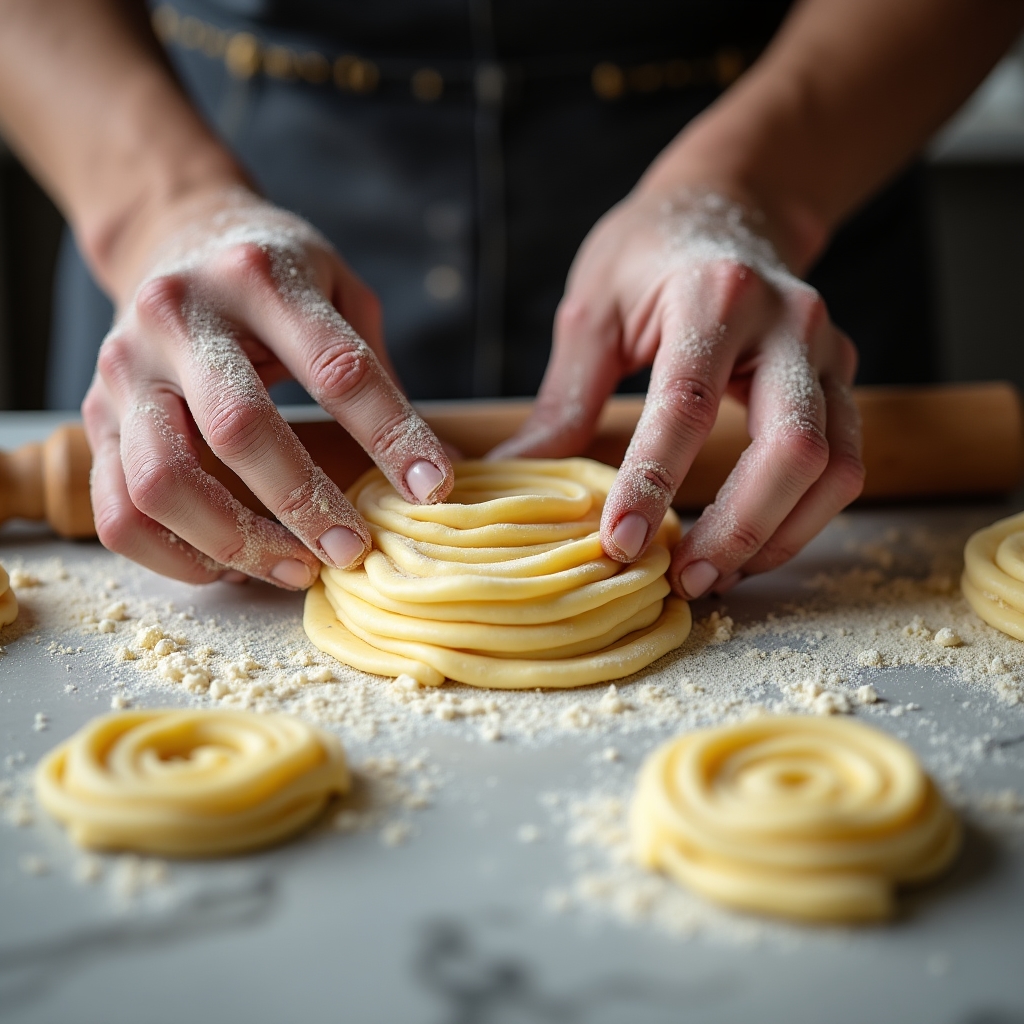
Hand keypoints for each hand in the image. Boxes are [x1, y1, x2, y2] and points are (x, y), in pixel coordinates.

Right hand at [83, 187, 452, 588]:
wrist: (170, 238)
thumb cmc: (271, 273)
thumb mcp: (337, 287)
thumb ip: (376, 368)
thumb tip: (424, 470)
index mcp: (258, 278)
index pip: (336, 367)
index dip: (391, 434)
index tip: (431, 488)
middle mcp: (179, 319)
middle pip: (238, 429)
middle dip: (305, 504)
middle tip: (353, 550)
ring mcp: (126, 370)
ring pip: (162, 483)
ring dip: (237, 543)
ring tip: (296, 568)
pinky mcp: (96, 416)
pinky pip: (118, 512)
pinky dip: (174, 558)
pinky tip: (231, 565)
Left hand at [493, 190, 863, 598]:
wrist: (729, 203)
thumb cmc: (649, 252)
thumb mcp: (593, 309)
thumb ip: (566, 396)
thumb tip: (514, 473)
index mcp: (716, 294)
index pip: (685, 404)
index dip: (652, 482)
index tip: (618, 542)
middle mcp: (790, 321)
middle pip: (791, 447)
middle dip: (739, 529)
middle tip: (684, 579)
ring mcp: (828, 351)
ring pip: (834, 467)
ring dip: (777, 537)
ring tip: (713, 575)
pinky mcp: (840, 379)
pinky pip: (843, 465)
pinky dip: (800, 519)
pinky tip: (748, 545)